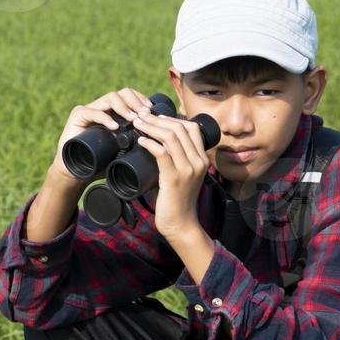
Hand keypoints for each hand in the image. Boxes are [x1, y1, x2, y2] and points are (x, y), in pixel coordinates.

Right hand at [49, 87, 155, 182]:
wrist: (76, 172)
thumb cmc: (100, 164)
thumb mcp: (123, 153)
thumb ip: (137, 146)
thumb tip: (160, 147)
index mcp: (113, 112)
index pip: (130, 96)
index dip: (142, 100)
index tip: (151, 111)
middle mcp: (102, 107)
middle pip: (122, 93)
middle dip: (136, 102)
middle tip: (144, 114)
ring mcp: (89, 109)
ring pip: (110, 98)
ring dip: (124, 107)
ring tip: (133, 120)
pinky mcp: (77, 116)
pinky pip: (92, 112)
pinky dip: (105, 117)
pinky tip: (114, 126)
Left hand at [127, 109, 213, 241]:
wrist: (180, 223)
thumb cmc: (177, 199)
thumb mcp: (182, 175)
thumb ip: (175, 158)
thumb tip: (156, 142)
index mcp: (202, 158)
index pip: (191, 127)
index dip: (172, 118)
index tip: (155, 116)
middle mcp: (198, 161)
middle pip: (180, 128)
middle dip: (158, 119)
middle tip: (141, 116)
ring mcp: (188, 169)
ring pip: (170, 137)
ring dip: (151, 127)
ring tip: (137, 124)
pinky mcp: (174, 178)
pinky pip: (162, 153)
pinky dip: (149, 143)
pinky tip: (140, 140)